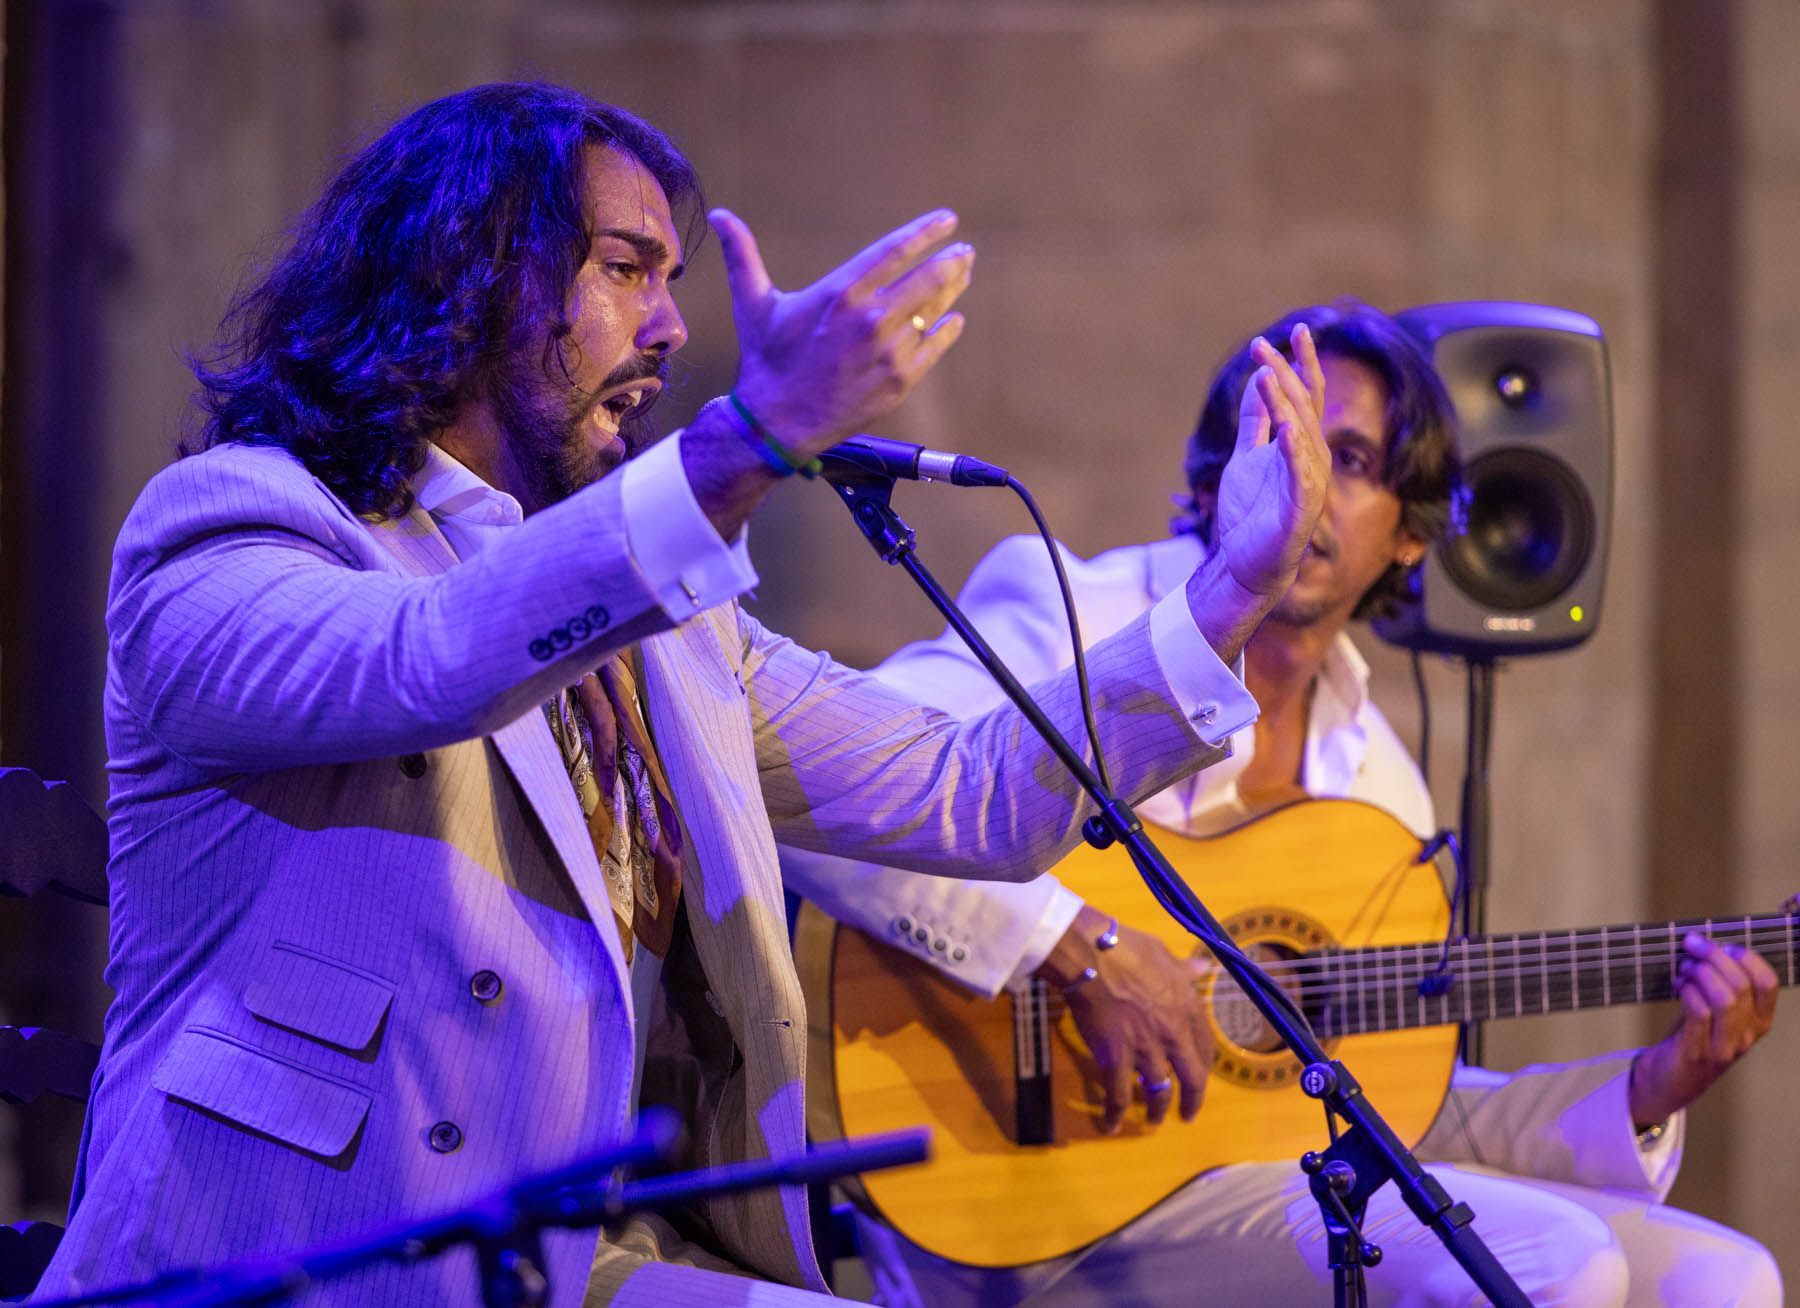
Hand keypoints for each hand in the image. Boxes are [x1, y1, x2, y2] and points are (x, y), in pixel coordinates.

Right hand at [710, 207, 972, 454]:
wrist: (777, 422)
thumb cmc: (766, 360)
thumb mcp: (754, 303)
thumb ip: (743, 255)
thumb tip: (719, 214)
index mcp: (840, 292)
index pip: (895, 251)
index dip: (926, 232)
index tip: (947, 220)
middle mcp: (870, 318)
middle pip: (927, 279)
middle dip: (952, 261)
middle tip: (965, 251)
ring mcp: (889, 351)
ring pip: (934, 312)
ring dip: (953, 291)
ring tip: (963, 275)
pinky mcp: (899, 381)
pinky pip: (934, 347)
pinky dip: (947, 330)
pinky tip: (954, 320)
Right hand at [1038, 905, 1213, 1133]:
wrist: (1090, 955)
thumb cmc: (1125, 948)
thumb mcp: (1162, 954)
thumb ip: (1183, 970)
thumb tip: (1203, 969)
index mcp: (1187, 1007)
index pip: (1204, 1045)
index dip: (1203, 1064)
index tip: (1199, 1074)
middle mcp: (1173, 1034)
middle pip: (1192, 1078)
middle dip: (1192, 1100)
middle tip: (1187, 1115)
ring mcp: (1146, 1048)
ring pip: (1158, 1091)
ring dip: (1156, 1110)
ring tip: (1152, 1121)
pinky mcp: (1116, 1058)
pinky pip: (1118, 1094)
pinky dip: (1114, 1114)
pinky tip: (1110, 1125)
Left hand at [1186, 325, 1330, 657]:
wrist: (1245, 565)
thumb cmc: (1251, 514)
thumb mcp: (1247, 456)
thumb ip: (1255, 421)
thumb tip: (1259, 378)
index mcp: (1299, 447)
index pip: (1307, 397)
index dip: (1303, 363)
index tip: (1296, 330)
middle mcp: (1310, 461)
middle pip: (1303, 409)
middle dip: (1285, 375)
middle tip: (1263, 345)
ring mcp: (1308, 485)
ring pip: (1302, 436)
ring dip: (1286, 404)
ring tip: (1269, 374)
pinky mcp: (1299, 511)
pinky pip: (1301, 476)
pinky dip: (1294, 452)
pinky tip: (1286, 429)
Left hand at [1627, 933, 1778, 1126]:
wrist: (1669, 1082)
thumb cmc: (1691, 1038)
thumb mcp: (1714, 1012)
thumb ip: (1717, 984)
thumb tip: (1707, 945)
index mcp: (1758, 1022)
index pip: (1768, 983)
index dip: (1747, 957)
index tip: (1723, 945)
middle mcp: (1747, 1036)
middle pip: (1741, 985)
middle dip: (1714, 956)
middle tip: (1692, 945)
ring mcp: (1724, 1048)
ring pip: (1725, 999)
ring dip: (1700, 973)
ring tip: (1683, 968)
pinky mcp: (1697, 1054)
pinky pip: (1699, 1014)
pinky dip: (1688, 992)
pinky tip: (1679, 987)